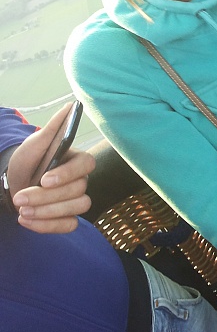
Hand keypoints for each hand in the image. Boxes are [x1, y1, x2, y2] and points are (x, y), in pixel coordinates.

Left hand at [7, 105, 93, 233]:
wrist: (13, 183)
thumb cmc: (28, 161)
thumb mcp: (35, 144)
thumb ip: (53, 127)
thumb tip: (70, 105)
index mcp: (77, 160)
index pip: (86, 165)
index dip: (68, 174)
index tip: (44, 179)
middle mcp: (82, 181)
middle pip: (78, 191)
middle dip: (46, 197)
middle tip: (20, 197)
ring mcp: (77, 200)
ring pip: (76, 209)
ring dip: (46, 212)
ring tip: (22, 210)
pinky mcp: (69, 218)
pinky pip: (68, 225)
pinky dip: (46, 226)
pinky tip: (26, 220)